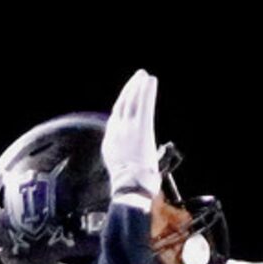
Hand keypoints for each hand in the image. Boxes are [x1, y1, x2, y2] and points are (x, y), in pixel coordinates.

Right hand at [101, 69, 160, 203]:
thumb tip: (143, 165)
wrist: (130, 188)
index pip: (116, 119)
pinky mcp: (141, 128)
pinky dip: (148, 92)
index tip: (128, 96)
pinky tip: (152, 81)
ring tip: (144, 75)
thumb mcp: (124, 173)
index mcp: (110, 144)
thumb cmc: (131, 188)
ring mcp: (128, 129)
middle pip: (122, 105)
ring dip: (138, 86)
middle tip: (137, 77)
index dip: (122, 105)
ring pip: (132, 101)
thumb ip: (130, 163)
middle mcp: (117, 132)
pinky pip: (144, 105)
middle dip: (129, 90)